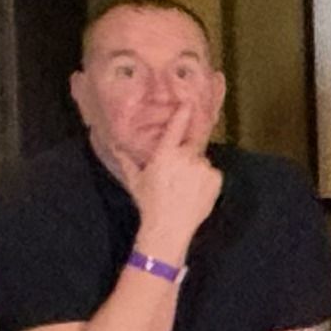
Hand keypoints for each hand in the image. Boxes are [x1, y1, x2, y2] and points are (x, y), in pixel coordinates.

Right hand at [113, 83, 226, 244]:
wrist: (169, 228)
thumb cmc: (149, 203)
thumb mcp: (135, 181)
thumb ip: (126, 160)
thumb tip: (114, 144)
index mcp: (165, 153)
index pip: (177, 126)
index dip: (184, 112)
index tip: (188, 102)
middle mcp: (185, 156)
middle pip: (192, 143)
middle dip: (188, 150)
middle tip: (180, 168)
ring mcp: (203, 166)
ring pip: (201, 160)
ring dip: (196, 167)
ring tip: (186, 187)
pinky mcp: (216, 178)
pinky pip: (212, 172)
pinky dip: (206, 179)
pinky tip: (195, 192)